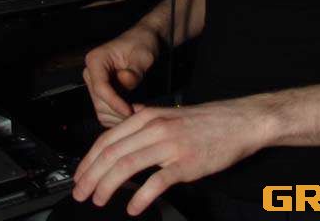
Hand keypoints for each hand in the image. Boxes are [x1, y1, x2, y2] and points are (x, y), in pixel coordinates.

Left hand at [72, 98, 274, 214]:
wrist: (239, 121)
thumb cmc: (207, 120)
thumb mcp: (171, 112)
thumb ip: (148, 115)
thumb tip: (130, 116)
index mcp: (149, 116)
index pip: (108, 138)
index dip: (88, 160)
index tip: (79, 177)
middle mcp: (156, 127)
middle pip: (112, 153)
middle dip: (91, 176)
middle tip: (81, 194)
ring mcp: (171, 145)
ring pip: (128, 165)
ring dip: (107, 186)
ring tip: (99, 200)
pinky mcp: (186, 162)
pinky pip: (157, 181)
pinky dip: (141, 196)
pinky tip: (133, 207)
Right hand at [83, 24, 160, 127]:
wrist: (144, 41)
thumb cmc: (143, 43)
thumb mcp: (143, 55)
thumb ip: (135, 70)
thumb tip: (125, 82)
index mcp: (96, 59)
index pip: (100, 88)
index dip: (114, 102)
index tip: (129, 111)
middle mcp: (91, 73)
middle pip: (100, 103)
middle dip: (119, 112)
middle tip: (140, 113)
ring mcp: (95, 84)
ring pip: (102, 111)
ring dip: (119, 117)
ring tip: (140, 112)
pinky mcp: (101, 94)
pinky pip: (106, 113)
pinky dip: (118, 117)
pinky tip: (134, 112)